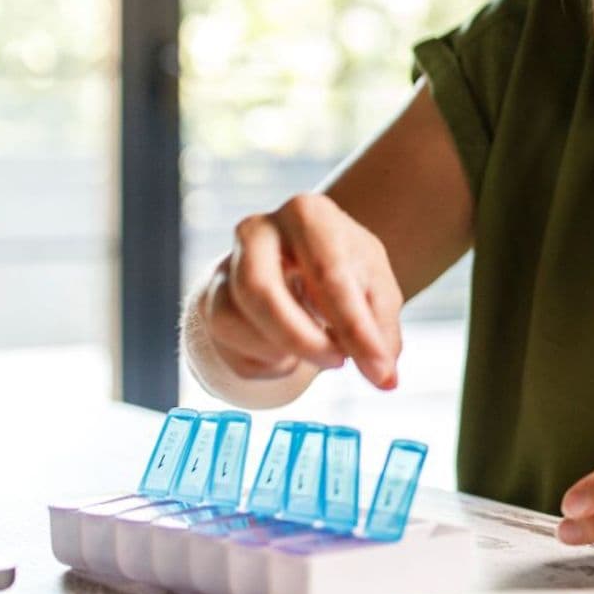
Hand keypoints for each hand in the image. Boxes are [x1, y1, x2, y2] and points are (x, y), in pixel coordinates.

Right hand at [197, 193, 402, 389]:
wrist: (301, 264)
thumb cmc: (343, 272)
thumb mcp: (375, 289)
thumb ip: (381, 330)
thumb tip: (385, 378)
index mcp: (307, 214)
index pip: (327, 273)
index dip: (356, 330)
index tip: (380, 371)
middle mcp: (256, 231)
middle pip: (258, 289)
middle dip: (301, 339)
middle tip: (338, 363)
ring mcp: (224, 266)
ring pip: (233, 322)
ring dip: (281, 351)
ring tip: (318, 350)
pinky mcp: (208, 302)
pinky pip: (227, 348)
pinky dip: (265, 363)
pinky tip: (290, 352)